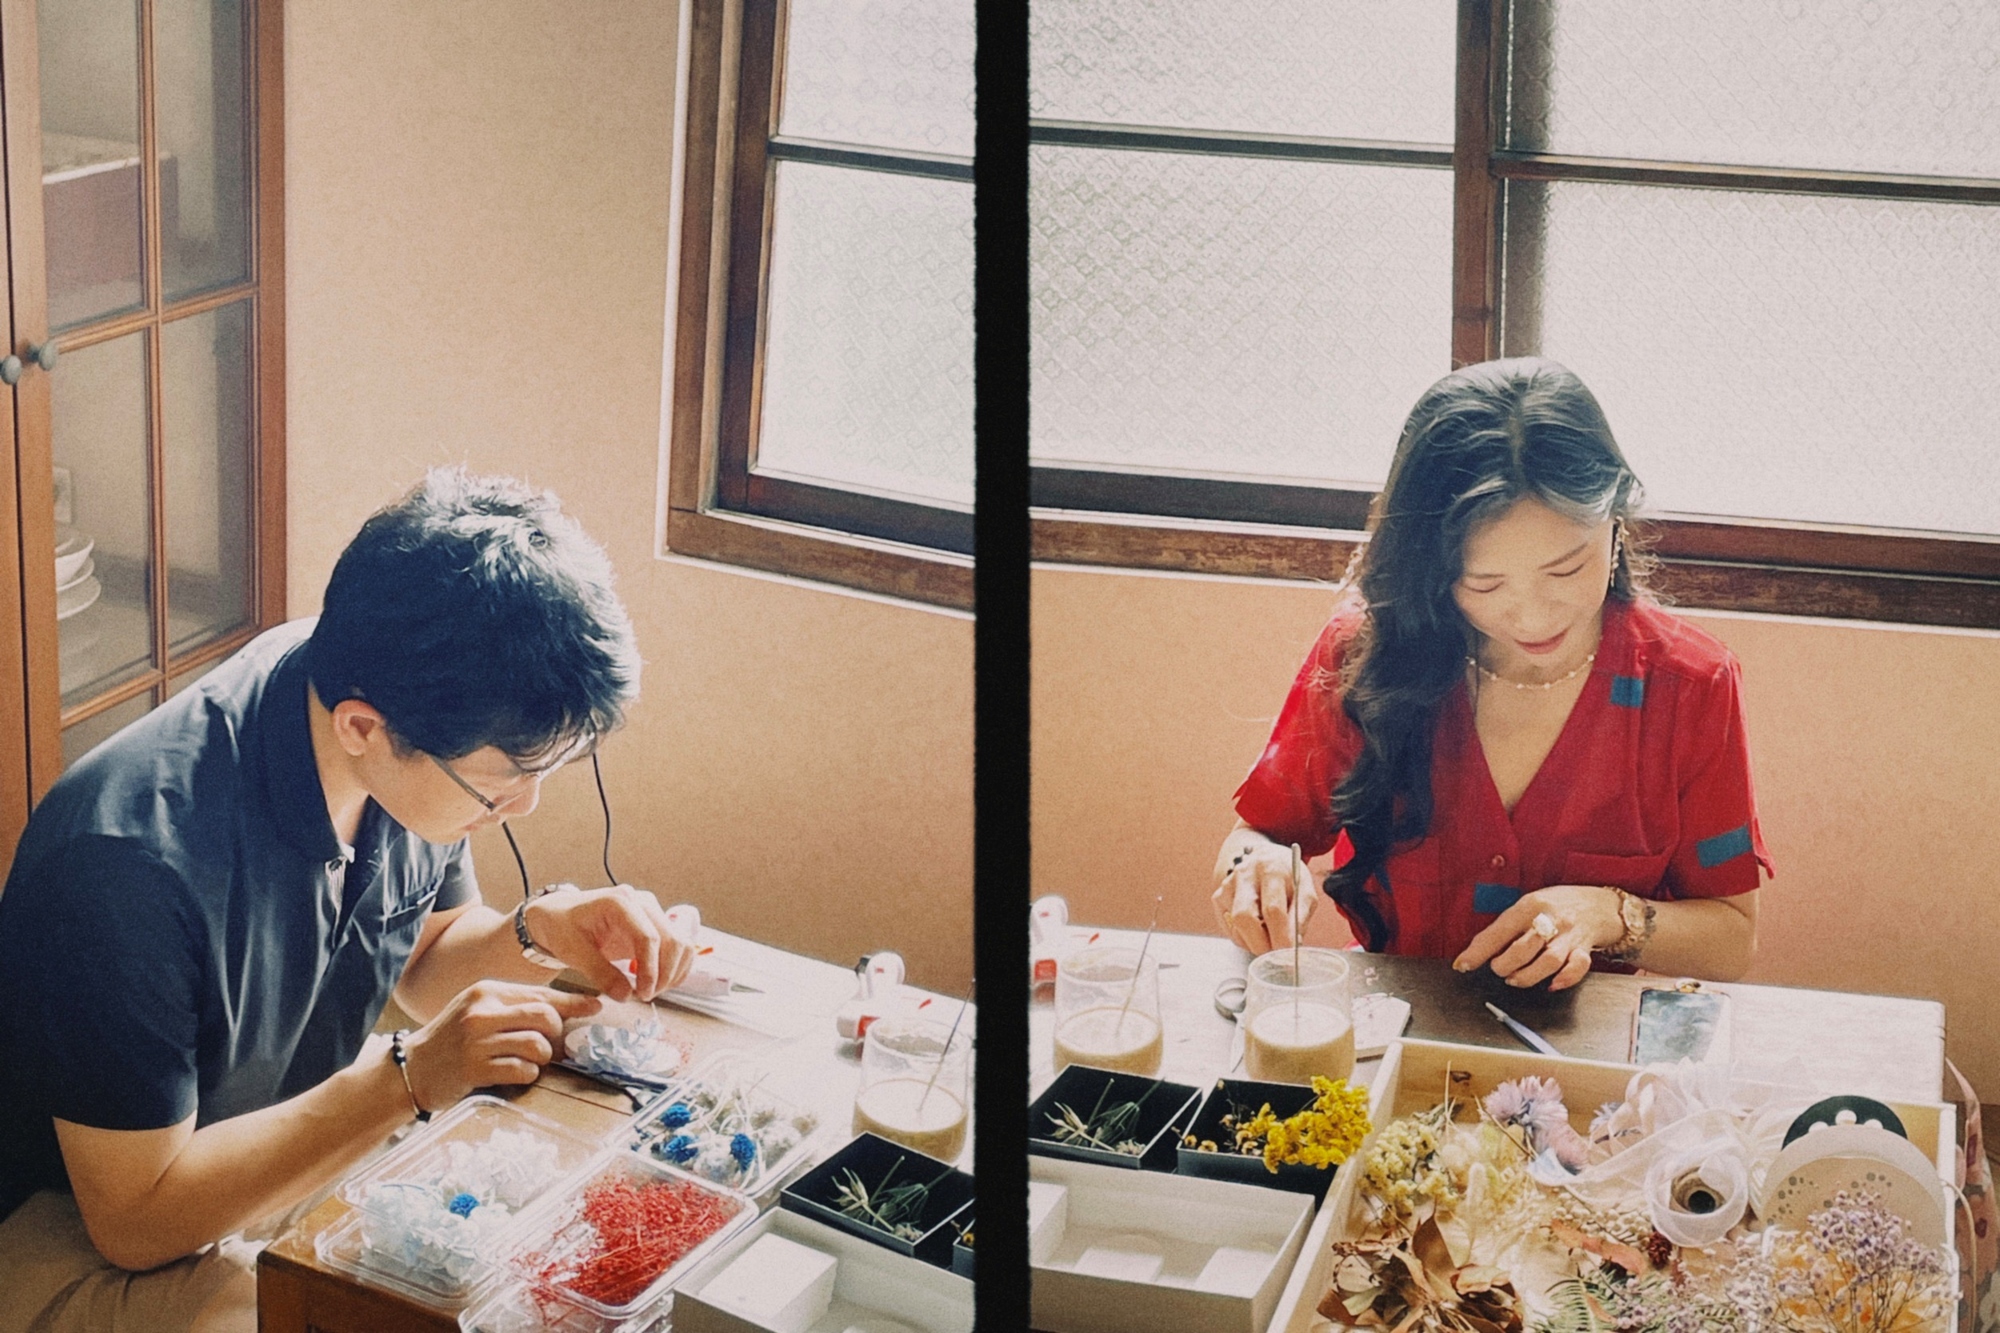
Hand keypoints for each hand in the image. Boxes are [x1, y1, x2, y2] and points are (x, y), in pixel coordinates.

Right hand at [404, 981, 601, 1109]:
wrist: (411, 1069)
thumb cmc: (451, 1040)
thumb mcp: (479, 1011)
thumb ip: (515, 1007)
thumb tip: (565, 1010)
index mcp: (487, 992)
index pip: (540, 994)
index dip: (572, 1003)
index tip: (595, 1007)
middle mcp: (482, 1012)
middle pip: (544, 1017)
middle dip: (556, 1034)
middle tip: (550, 1046)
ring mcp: (476, 1041)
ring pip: (537, 1044)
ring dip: (541, 1057)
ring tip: (527, 1061)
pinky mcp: (474, 1068)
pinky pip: (521, 1069)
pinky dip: (527, 1074)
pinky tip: (515, 1074)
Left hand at [523, 885, 698, 1001]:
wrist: (559, 916)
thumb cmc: (562, 927)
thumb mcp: (573, 952)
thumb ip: (600, 973)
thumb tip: (626, 995)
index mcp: (619, 902)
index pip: (648, 937)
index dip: (650, 969)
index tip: (643, 993)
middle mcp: (641, 903)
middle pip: (671, 940)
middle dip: (663, 974)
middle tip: (645, 996)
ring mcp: (651, 912)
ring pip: (681, 943)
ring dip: (673, 972)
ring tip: (650, 991)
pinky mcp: (656, 925)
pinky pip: (679, 947)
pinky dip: (675, 968)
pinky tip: (659, 983)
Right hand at [1211, 828, 1318, 953]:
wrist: (1266, 856)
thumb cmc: (1289, 877)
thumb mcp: (1305, 890)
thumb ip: (1300, 917)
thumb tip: (1292, 946)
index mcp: (1271, 869)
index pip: (1272, 910)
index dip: (1280, 937)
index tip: (1288, 955)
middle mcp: (1244, 875)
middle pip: (1245, 918)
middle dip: (1261, 944)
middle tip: (1275, 955)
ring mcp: (1227, 885)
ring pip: (1236, 927)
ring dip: (1254, 942)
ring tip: (1270, 936)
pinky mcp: (1218, 897)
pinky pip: (1230, 929)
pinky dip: (1245, 938)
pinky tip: (1257, 929)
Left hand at [1452, 885, 1624, 990]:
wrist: (1597, 904)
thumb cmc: (1555, 906)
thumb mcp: (1527, 905)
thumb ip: (1506, 927)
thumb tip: (1478, 951)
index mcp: (1529, 906)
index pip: (1499, 931)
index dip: (1478, 951)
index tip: (1463, 964)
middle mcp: (1550, 921)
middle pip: (1523, 948)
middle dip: (1505, 964)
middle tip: (1498, 969)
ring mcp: (1569, 937)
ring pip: (1548, 961)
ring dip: (1527, 976)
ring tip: (1514, 979)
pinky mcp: (1584, 950)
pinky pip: (1578, 967)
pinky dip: (1565, 979)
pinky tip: (1551, 985)